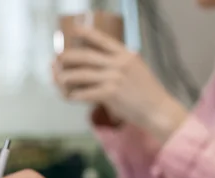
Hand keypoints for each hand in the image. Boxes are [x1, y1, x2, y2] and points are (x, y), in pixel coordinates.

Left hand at [54, 28, 187, 142]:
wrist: (158, 110)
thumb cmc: (146, 93)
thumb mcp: (136, 70)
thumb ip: (119, 64)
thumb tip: (97, 65)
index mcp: (126, 55)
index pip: (102, 40)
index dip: (86, 34)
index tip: (73, 30)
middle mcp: (119, 63)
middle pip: (86, 56)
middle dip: (67, 57)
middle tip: (56, 60)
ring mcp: (114, 78)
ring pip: (81, 75)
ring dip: (65, 78)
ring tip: (58, 80)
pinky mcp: (110, 94)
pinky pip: (84, 93)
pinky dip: (74, 96)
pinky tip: (69, 97)